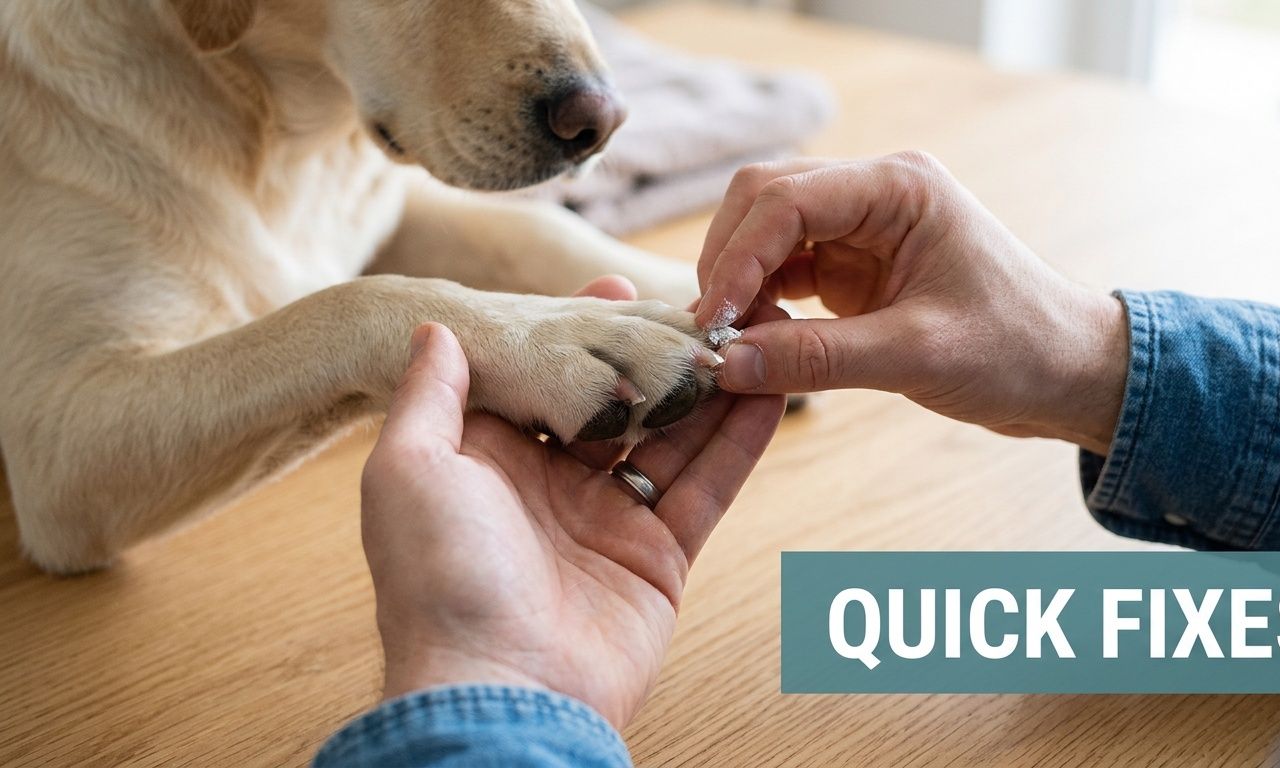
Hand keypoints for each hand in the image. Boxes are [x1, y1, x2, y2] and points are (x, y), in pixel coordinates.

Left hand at [360, 277, 784, 728]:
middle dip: (655, 355)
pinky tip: (768, 393)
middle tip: (700, 303)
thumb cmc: (438, 580)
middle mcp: (552, 486)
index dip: (577, 332)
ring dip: (708, 388)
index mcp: (490, 461)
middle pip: (616, 403)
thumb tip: (437, 328)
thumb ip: (429, 396)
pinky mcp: (659, 558)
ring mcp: (609, 522)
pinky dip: (738, 443)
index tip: (613, 285)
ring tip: (749, 333)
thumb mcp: (409, 471)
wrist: (498, 692)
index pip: (543, 378)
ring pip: (671, 438)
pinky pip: (706, 489)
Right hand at [694, 152, 1128, 453]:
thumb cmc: (1017, 350)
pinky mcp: (854, 264)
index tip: (714, 319)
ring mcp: (862, 226)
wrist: (1069, 372)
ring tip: (731, 339)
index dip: (737, 255)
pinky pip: (785, 266)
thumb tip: (727, 365)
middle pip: (765, 199)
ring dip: (740, 279)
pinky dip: (761, 299)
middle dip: (728, 260)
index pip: (787, 198)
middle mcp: (876, 193)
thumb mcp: (917, 355)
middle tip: (712, 330)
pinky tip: (755, 338)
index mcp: (899, 188)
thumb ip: (817, 358)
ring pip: (767, 230)